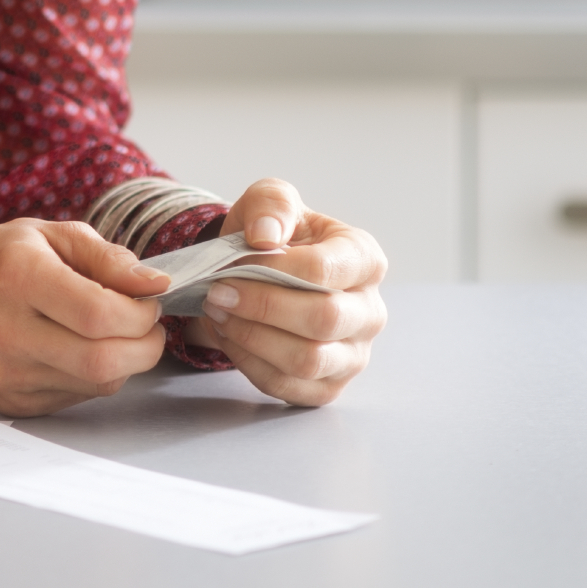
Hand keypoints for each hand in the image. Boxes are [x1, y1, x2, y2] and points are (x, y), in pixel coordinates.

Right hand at [0, 219, 171, 415]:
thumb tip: (157, 285)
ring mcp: (4, 371)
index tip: (147, 301)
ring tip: (110, 333)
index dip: (140, 313)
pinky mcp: (9, 398)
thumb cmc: (7, 257)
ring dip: (123, 362)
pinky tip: (78, 350)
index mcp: (17, 276)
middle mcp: (4, 329)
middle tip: (147, 327)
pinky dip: (94, 376)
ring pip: (98, 384)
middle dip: (145, 347)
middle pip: (102, 362)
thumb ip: (110, 258)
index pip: (97, 313)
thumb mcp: (57, 235)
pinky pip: (78, 398)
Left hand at [179, 178, 386, 407]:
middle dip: (261, 306)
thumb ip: (271, 205)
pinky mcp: (327, 386)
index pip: (326, 270)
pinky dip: (249, 363)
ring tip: (218, 312)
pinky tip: (229, 336)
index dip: (275, 269)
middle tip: (216, 292)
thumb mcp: (270, 201)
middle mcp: (370, 311)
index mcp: (364, 260)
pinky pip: (288, 386)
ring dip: (252, 337)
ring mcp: (353, 354)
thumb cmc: (272, 236)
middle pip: (323, 319)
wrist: (258, 272)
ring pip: (308, 360)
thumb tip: (265, 235)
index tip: (233, 265)